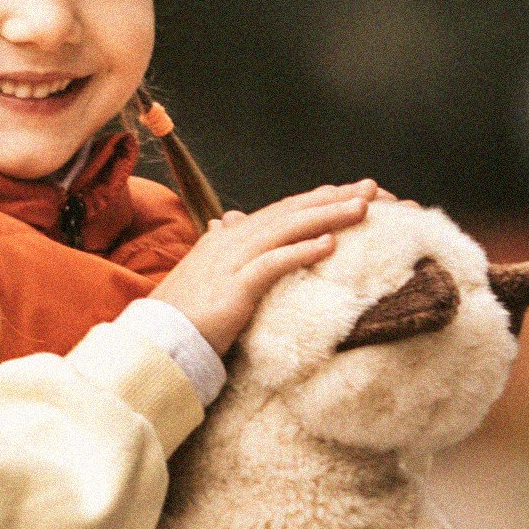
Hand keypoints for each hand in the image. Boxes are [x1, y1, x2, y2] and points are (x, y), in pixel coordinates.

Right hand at [154, 184, 377, 356]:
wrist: (156, 340)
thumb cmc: (183, 313)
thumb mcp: (206, 273)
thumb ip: (221, 246)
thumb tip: (225, 222)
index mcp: (229, 237)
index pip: (281, 211)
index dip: (316, 200)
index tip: (348, 192)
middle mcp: (232, 240)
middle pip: (291, 212)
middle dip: (333, 198)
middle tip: (372, 188)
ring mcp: (233, 262)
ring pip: (287, 230)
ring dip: (327, 216)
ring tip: (362, 208)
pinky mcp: (234, 288)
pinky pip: (273, 264)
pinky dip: (301, 252)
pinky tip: (329, 245)